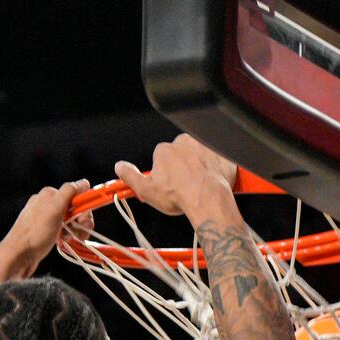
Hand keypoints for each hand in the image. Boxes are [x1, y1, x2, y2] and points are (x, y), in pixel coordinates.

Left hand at [0, 180, 91, 272]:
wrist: (17, 256)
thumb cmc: (35, 234)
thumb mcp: (54, 209)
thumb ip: (69, 192)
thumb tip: (84, 182)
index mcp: (49, 195)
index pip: (76, 195)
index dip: (84, 208)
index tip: (84, 222)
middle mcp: (46, 204)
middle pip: (74, 208)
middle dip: (80, 222)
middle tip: (78, 235)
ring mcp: (44, 219)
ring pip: (69, 221)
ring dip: (74, 231)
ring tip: (66, 239)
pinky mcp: (44, 232)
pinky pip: (61, 230)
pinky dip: (66, 236)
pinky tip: (61, 242)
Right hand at [114, 134, 238, 222]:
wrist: (207, 198)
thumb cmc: (178, 195)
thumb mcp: (146, 190)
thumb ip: (131, 176)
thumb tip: (119, 167)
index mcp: (164, 150)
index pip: (161, 158)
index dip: (164, 174)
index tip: (168, 185)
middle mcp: (183, 141)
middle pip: (180, 153)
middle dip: (182, 167)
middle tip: (184, 186)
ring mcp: (203, 144)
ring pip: (198, 154)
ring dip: (198, 165)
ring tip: (198, 185)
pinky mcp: (220, 150)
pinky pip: (217, 156)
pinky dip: (215, 166)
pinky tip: (211, 180)